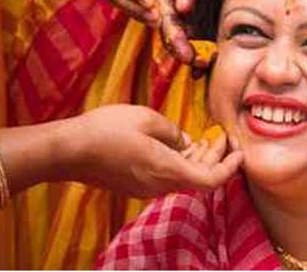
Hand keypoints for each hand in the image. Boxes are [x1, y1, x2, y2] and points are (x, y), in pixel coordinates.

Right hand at [61, 105, 242, 197]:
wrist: (68, 151)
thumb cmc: (106, 130)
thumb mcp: (147, 119)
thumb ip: (173, 131)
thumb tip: (184, 140)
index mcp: (167, 170)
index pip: (211, 180)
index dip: (230, 168)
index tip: (239, 152)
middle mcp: (158, 185)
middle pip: (198, 178)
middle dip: (215, 157)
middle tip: (222, 136)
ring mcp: (144, 188)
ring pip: (182, 177)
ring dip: (197, 159)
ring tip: (203, 137)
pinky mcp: (132, 185)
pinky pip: (165, 176)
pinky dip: (179, 162)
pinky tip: (177, 144)